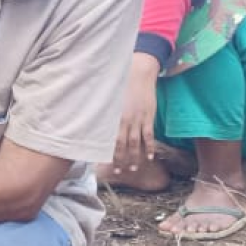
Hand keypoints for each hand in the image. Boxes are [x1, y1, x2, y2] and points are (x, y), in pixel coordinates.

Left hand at [112, 54, 160, 173]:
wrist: (138, 73)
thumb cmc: (120, 86)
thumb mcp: (109, 100)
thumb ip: (105, 114)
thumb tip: (96, 127)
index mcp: (112, 117)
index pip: (108, 139)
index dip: (106, 152)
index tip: (103, 164)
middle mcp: (124, 120)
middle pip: (122, 145)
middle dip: (120, 160)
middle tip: (118, 172)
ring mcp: (138, 119)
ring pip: (135, 143)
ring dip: (134, 157)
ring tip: (133, 169)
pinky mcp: (149, 117)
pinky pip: (149, 135)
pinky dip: (149, 147)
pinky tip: (149, 157)